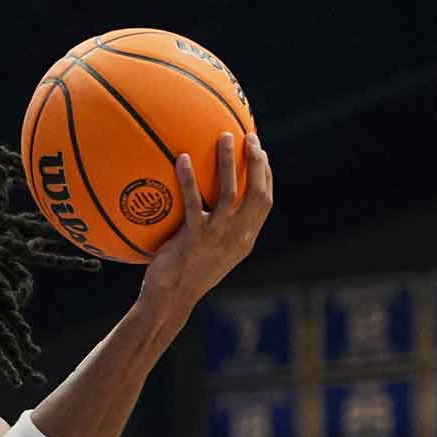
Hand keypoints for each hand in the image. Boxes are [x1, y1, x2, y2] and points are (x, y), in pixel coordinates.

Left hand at [141, 132, 274, 309]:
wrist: (171, 299)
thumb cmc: (185, 275)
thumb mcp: (209, 252)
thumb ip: (215, 229)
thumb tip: (205, 204)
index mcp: (245, 239)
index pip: (264, 202)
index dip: (266, 175)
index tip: (261, 152)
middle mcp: (238, 237)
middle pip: (258, 193)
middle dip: (257, 162)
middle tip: (250, 137)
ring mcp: (217, 237)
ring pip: (230, 193)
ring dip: (229, 162)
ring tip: (224, 137)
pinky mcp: (194, 239)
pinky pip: (193, 203)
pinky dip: (189, 179)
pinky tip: (182, 158)